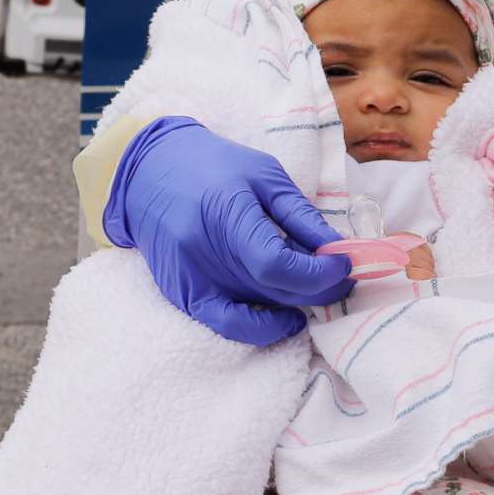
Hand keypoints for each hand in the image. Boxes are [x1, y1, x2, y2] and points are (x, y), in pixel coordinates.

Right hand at [107, 117, 352, 344]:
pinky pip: (227, 325)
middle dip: (320, 288)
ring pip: (258, 308)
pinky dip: (262, 328)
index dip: (318, 272)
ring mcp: (190, 278)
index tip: (342, 263)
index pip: (276, 264)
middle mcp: (203, 253)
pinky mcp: (183, 294)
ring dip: (298, 303)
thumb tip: (338, 249)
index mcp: (225, 214)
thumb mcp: (264, 176)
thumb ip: (300, 216)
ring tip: (320, 289)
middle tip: (343, 278)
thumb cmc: (213, 166)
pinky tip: (288, 317)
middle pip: (272, 290)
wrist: (150, 172)